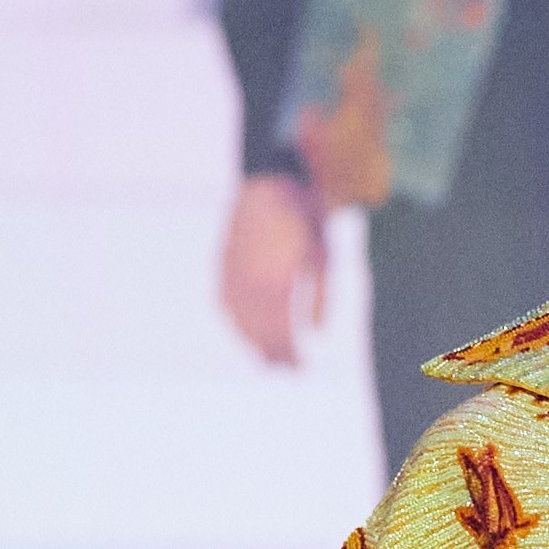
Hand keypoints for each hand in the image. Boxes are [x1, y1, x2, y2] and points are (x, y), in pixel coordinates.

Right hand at [220, 172, 328, 366]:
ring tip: (268, 356)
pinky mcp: (224, 262)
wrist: (271, 178)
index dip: (290, 357)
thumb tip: (316, 333)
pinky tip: (244, 329)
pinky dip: (235, 320)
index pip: (281, 334)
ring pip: (239, 320)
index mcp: (276, 284)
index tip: (301, 371)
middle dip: (273, 354)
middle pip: (259, 333)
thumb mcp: (323, 258)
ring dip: (252, 341)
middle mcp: (250, 283)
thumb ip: (321, 297)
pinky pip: (225, 301)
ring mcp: (233, 273)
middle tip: (287, 369)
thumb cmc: (306, 217)